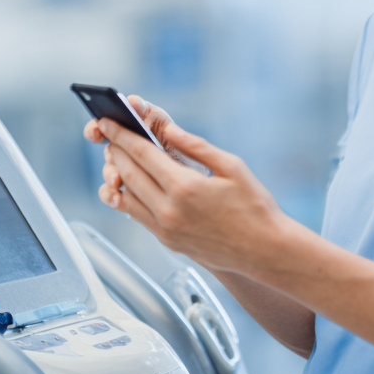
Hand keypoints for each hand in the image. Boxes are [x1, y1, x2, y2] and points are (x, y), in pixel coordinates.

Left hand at [85, 97, 290, 274]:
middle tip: (108, 135)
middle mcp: (169, 210)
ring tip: (116, 158)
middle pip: (128, 174)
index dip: (121, 135)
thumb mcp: (232, 166)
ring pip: (127, 198)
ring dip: (117, 175)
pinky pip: (138, 217)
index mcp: (184, 187)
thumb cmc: (255, 207)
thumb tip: (170, 130)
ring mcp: (166, 230)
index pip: (141, 154)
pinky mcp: (168, 242)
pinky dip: (127, 198)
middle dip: (116, 151)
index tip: (109, 123)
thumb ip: (196, 146)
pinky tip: (128, 186)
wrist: (265, 250)